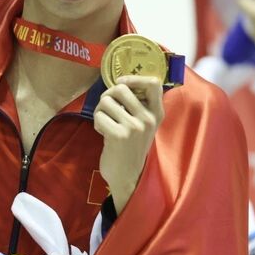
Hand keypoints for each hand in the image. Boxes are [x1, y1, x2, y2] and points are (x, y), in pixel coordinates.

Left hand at [93, 75, 164, 213]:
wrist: (128, 176)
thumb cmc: (132, 147)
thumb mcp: (144, 125)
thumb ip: (137, 106)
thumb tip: (119, 83)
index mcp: (156, 113)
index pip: (154, 83)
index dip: (134, 78)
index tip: (122, 83)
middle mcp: (148, 118)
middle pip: (121, 88)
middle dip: (108, 95)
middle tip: (107, 107)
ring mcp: (134, 127)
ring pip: (106, 101)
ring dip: (100, 111)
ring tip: (106, 123)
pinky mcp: (118, 135)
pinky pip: (99, 116)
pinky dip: (97, 123)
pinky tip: (103, 133)